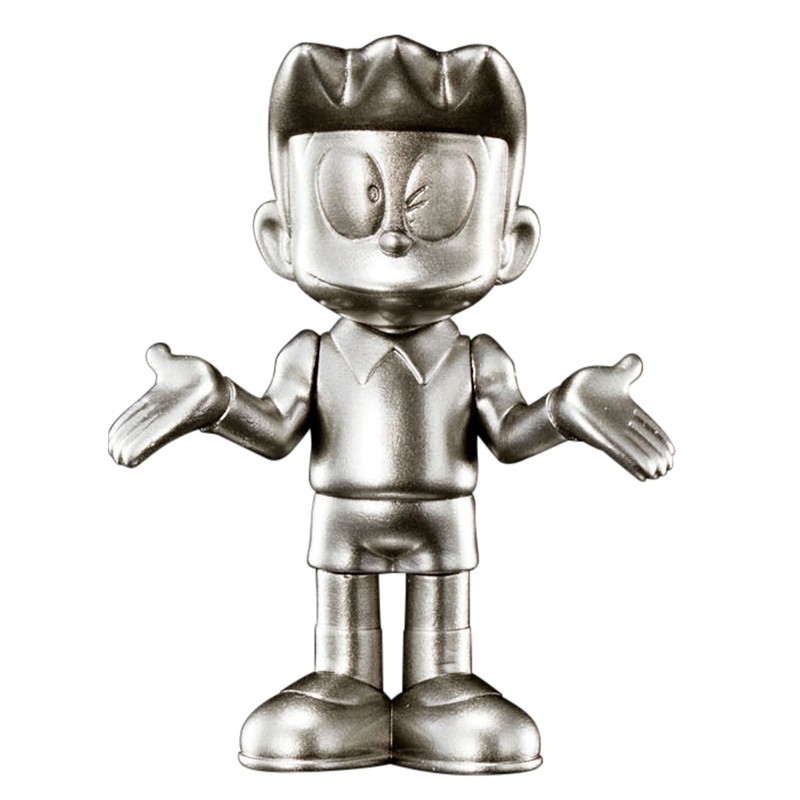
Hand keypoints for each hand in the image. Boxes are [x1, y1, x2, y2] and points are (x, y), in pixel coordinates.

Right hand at [108, 343, 229, 466]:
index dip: (121, 429)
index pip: (133, 416)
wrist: (215, 382)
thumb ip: (159, 357)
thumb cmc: (197, 375)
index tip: (110, 442)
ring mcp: (168, 420)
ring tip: (120, 459)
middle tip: (113, 454)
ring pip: (143, 438)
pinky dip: (142, 448)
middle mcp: (160, 412)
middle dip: (123, 442)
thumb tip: (157, 349)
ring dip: (130, 448)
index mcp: (155, 401)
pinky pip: (155, 439)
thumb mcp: (170, 363)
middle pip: (136, 430)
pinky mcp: (177, 425)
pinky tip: (130, 459)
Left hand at [548, 354, 673, 480]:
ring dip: (645, 463)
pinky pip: (617, 452)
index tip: (673, 453)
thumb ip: (627, 370)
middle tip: (667, 469)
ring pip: (633, 450)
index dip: (660, 440)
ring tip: (657, 474)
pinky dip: (629, 462)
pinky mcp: (597, 438)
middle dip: (656, 455)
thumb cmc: (587, 386)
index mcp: (627, 410)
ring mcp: (609, 431)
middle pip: (642, 442)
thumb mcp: (613, 375)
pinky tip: (641, 474)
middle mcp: (620, 424)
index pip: (648, 427)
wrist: (564, 394)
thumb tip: (636, 360)